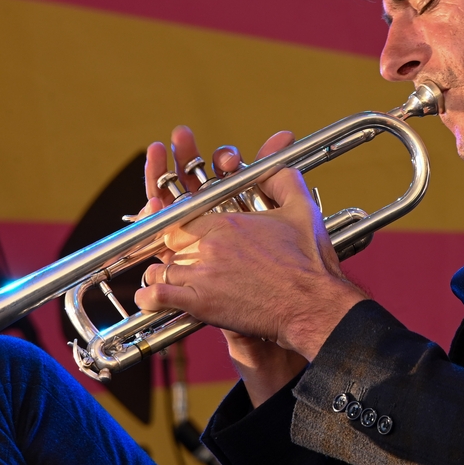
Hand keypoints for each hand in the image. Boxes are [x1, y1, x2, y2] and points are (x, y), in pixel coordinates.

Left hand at [135, 127, 367, 404]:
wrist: (313, 306)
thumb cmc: (310, 262)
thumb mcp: (301, 208)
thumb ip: (283, 178)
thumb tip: (274, 158)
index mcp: (227, 222)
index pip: (184, 213)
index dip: (179, 218)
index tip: (181, 225)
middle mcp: (210, 245)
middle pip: (170, 239)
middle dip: (171, 245)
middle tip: (175, 252)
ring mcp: (202, 274)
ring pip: (162, 267)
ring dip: (162, 272)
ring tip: (166, 276)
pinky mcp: (200, 304)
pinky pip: (158, 296)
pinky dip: (150, 298)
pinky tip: (151, 298)